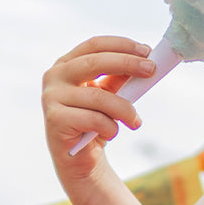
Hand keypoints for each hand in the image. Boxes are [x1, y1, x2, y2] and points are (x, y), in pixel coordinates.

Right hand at [42, 36, 154, 177]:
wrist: (80, 158)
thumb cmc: (95, 122)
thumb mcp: (110, 95)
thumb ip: (121, 78)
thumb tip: (146, 61)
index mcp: (67, 64)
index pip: (95, 45)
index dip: (122, 45)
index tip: (147, 51)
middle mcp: (55, 76)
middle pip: (94, 62)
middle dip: (127, 64)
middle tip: (151, 70)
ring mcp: (51, 97)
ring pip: (98, 97)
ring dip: (125, 109)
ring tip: (136, 122)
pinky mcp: (55, 119)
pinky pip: (93, 119)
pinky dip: (111, 128)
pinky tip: (112, 134)